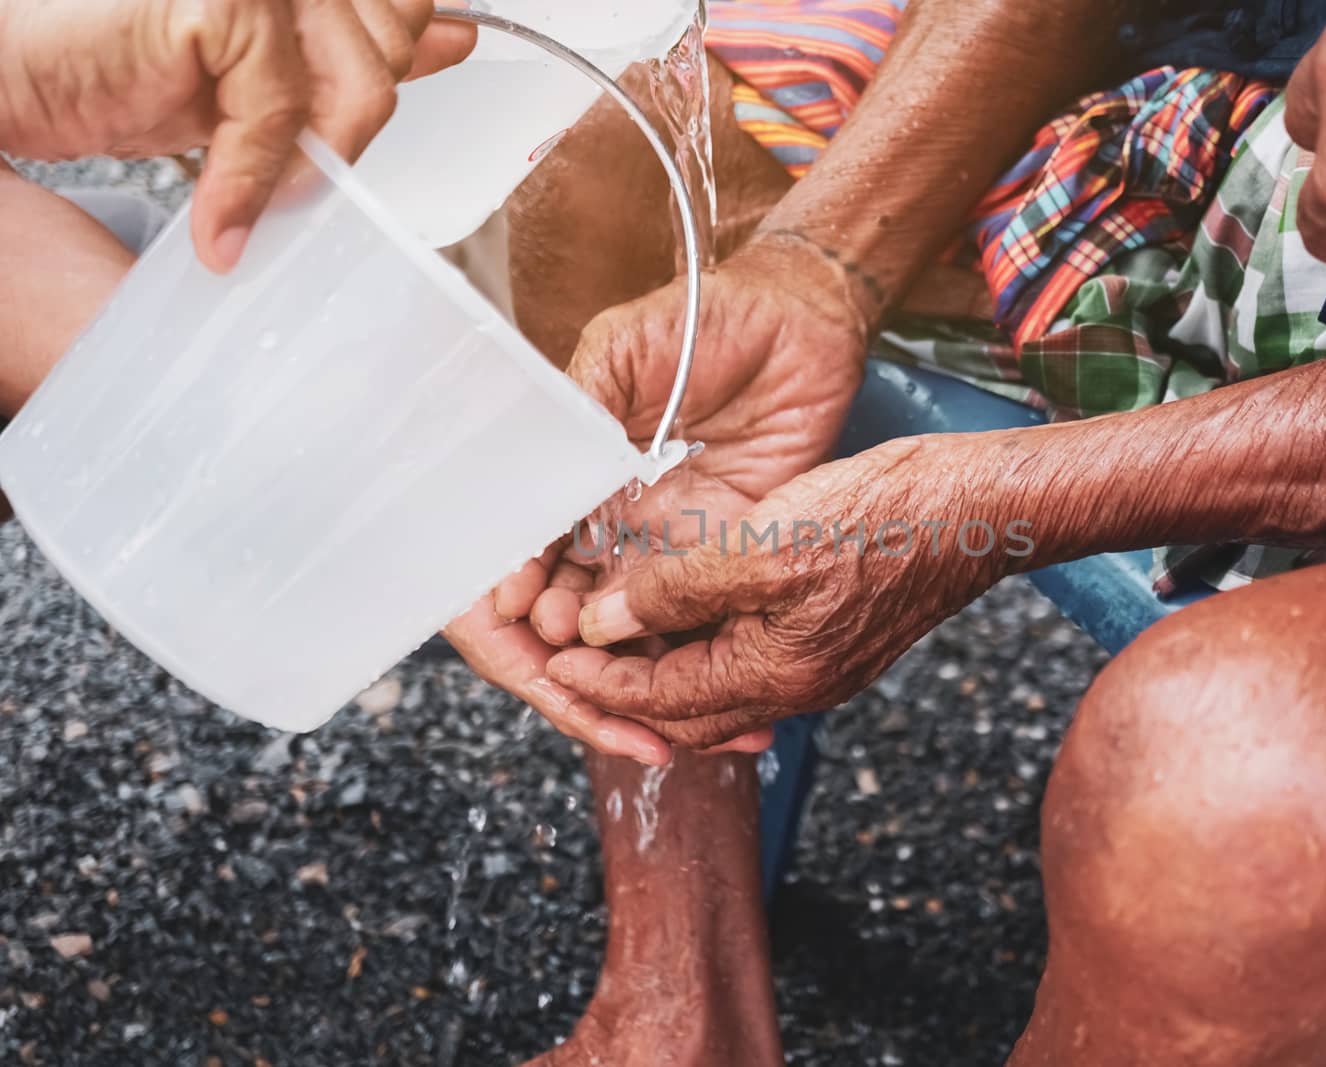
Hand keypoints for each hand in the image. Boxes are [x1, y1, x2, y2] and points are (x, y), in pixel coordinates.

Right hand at [0, 0, 475, 271]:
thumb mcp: (262, 71)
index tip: (358, 109)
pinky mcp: (223, 1)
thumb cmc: (115, 67)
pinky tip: (219, 223)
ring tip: (248, 195)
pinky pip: (285, 114)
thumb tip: (454, 36)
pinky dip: (251, 183)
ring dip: (306, 163)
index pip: (406, 11)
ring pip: (362, 88)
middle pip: (394, 53)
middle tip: (273, 164)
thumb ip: (352, 51)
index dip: (391, 67)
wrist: (14, 81)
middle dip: (343, 128)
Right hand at [450, 236, 872, 759]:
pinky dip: (679, 651)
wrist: (802, 314)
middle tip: (564, 667)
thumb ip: (570, 414)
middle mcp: (615, 518)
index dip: (512, 594)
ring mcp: (669, 539)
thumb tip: (522, 485)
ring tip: (618, 695)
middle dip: (555, 648)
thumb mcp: (616, 354)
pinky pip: (694, 612)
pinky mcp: (729, 547)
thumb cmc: (707, 317)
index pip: (522, 554)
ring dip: (614, 665)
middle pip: (564, 607)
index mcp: (576, 476)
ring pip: (624, 625)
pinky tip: (672, 685)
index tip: (519, 615)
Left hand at [540, 434, 1036, 747]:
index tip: (549, 657)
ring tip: (620, 636)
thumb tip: (603, 623)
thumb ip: (678, 587)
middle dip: (624, 691)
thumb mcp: (765, 543)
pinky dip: (709, 650)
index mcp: (776, 674)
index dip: (599, 679)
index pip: (661, 698)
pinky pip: (755, 663)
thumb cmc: (883, 516)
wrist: (980, 510)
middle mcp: (799, 686)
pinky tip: (692, 616)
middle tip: (571, 659)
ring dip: (666, 670)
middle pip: (687, 712)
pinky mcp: (838, 641)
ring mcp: (823, 668)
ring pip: (721, 689)